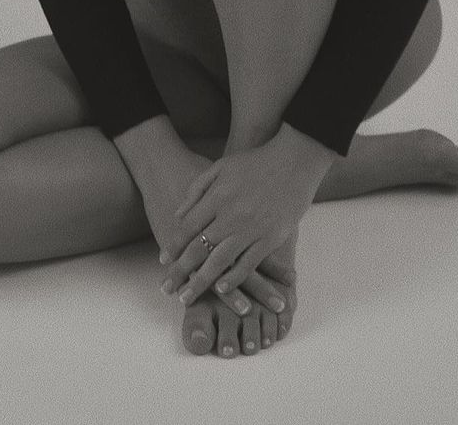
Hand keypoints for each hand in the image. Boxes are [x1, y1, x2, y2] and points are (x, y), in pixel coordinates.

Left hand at [141, 141, 293, 317]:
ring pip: (220, 261)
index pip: (188, 227)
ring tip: (186, 298)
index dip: (173, 246)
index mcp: (217, 196)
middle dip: (180, 271)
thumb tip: (179, 214)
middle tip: (166, 288)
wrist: (294, 160)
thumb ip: (198, 189)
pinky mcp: (270, 238)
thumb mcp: (221, 166)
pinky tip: (221, 289)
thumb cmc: (256, 162)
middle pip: (199, 248)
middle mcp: (231, 215)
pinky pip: (248, 263)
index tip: (162, 262)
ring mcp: (251, 228)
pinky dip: (234, 278)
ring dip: (201, 282)